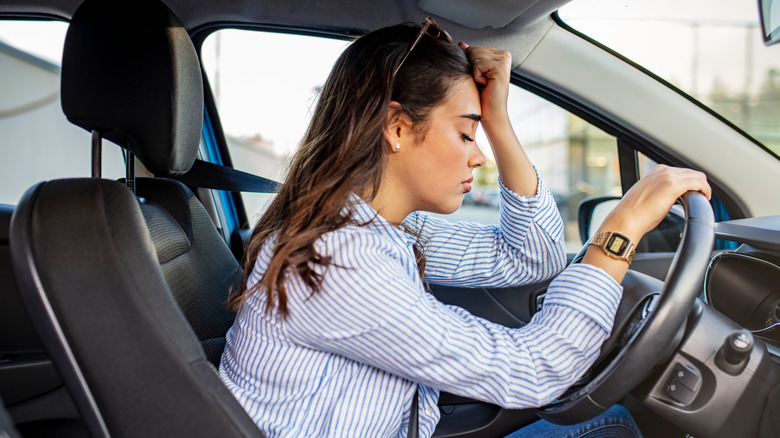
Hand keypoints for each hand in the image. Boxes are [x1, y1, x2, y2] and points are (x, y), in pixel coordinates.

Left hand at [458, 42, 511, 128]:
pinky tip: (486, 85)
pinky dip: (477, 76)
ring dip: (474, 73)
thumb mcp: (475, 74)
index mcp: (500, 55)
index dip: (471, 66)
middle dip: (472, 68)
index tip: (481, 79)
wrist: (491, 115)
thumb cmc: (483, 98)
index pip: (474, 48)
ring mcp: (504, 60)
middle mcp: (504, 55)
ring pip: (474, 55)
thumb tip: (462, 44)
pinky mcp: (501, 67)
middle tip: (483, 82)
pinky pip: (478, 64)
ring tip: (484, 84)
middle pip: (473, 50)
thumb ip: (470, 57)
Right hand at [583, 165, 710, 282]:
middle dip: (698, 184)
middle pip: (692, 172)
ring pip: (698, 176)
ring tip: (703, 199)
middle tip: (700, 198)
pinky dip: (705, 190)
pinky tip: (705, 198)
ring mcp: (668, 177)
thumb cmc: (634, 214)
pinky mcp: (673, 186)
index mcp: (656, 172)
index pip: (682, 172)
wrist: (626, 220)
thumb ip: (659, 192)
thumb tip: (667, 199)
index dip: (691, 182)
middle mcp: (662, 171)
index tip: (693, 193)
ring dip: (703, 187)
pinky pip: (699, 183)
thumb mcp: (647, 196)